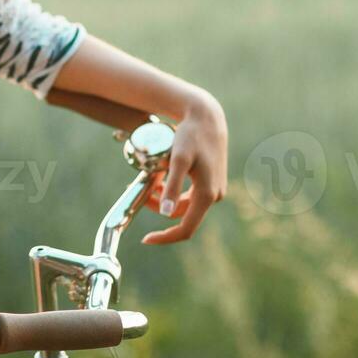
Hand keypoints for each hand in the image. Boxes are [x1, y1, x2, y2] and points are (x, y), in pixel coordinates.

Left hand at [141, 91, 228, 244]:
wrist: (207, 118)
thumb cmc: (191, 136)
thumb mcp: (178, 160)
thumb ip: (172, 186)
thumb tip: (166, 212)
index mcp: (206, 195)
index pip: (185, 229)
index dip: (165, 237)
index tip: (146, 239)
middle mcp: (214, 196)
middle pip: (180, 213)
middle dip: (159, 205)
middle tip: (142, 187)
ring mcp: (214, 189)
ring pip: (182, 202)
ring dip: (165, 196)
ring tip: (150, 177)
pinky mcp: (211, 182)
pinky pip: (188, 193)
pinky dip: (172, 188)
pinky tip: (161, 174)